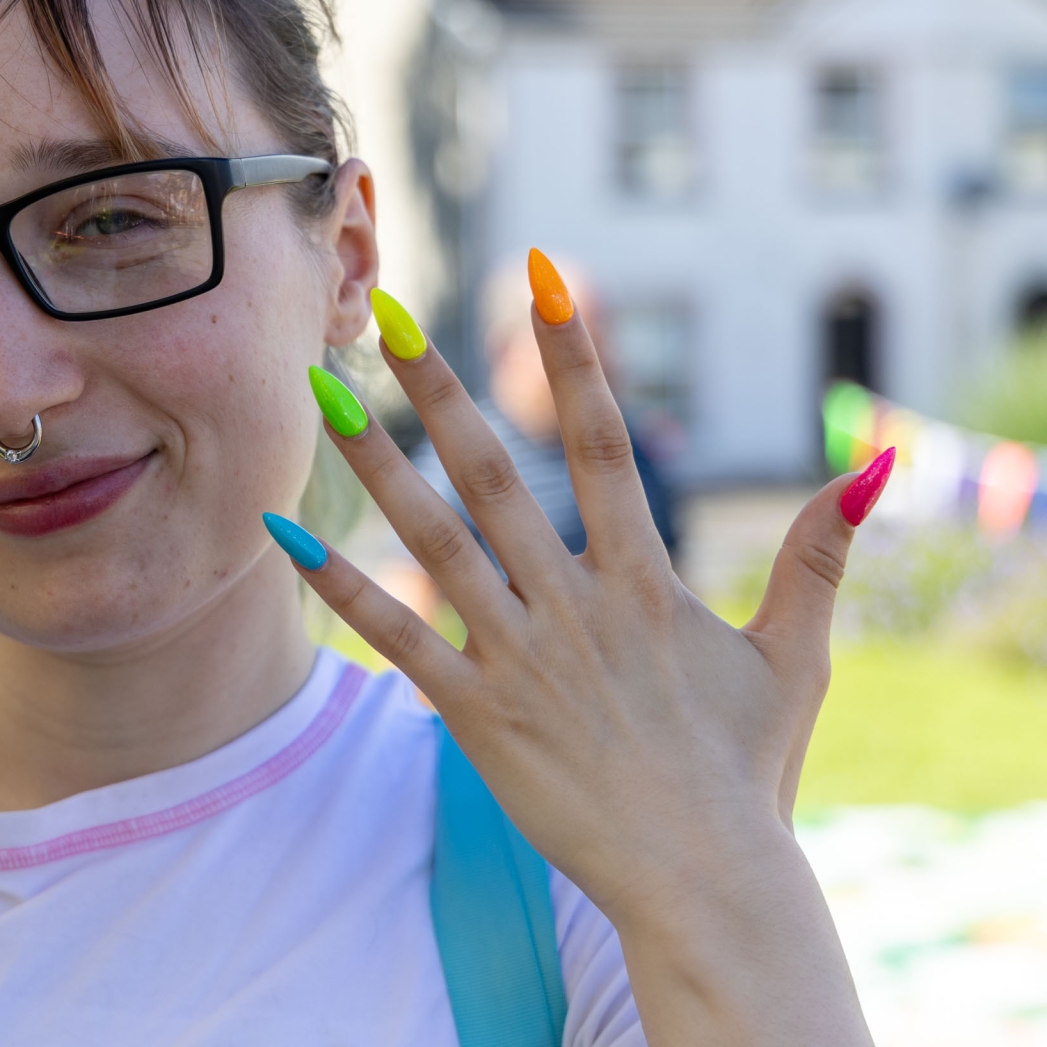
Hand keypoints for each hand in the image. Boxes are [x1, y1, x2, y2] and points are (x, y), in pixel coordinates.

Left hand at [286, 266, 879, 1044]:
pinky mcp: (477, 713)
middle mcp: (575, 605)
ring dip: (374, 464)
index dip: (576, 358)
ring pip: (434, 539)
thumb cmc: (747, 770)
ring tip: (322, 393)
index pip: (605, 445)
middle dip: (439, 385)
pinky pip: (397, 637)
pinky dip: (341, 584)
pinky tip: (287, 532)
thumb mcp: (794, 656)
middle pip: (495, 474)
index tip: (543, 275)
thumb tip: (868, 467)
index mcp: (645, 581)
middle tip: (387, 307)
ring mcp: (521, 657)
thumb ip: (814, 557)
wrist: (706, 881)